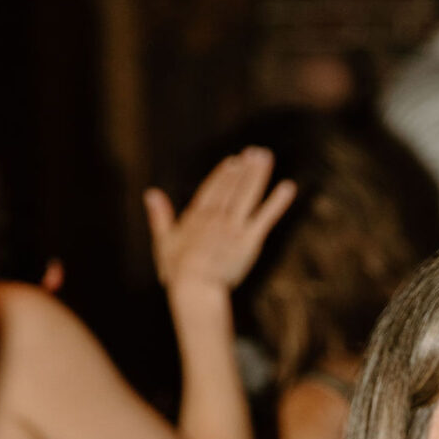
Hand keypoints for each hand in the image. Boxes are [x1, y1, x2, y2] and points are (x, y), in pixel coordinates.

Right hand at [144, 147, 296, 296]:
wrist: (195, 287)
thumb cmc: (178, 271)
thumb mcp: (164, 241)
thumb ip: (160, 215)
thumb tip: (151, 193)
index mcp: (197, 216)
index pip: (212, 189)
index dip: (224, 174)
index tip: (234, 161)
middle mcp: (217, 217)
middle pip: (232, 187)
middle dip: (244, 168)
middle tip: (256, 152)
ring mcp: (234, 227)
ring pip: (248, 195)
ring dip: (258, 174)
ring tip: (266, 157)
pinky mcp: (249, 240)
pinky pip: (265, 217)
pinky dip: (277, 202)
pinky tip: (288, 187)